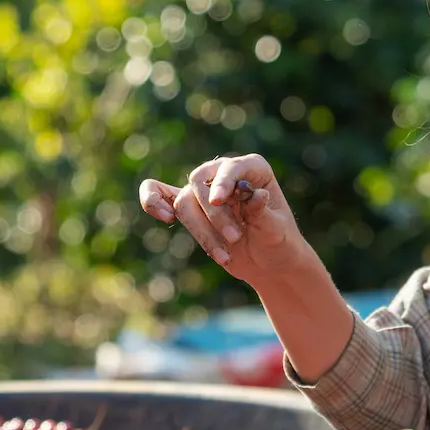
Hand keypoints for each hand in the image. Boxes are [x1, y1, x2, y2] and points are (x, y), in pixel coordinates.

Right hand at [138, 154, 308, 286]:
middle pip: (201, 182)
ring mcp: (205, 190)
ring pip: (184, 201)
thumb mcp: (277, 230)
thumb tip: (256, 194)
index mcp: (253, 169)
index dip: (223, 181)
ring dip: (201, 230)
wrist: (269, 262)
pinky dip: (151, 200)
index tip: (219, 200)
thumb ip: (263, 213)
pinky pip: (159, 194)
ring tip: (225, 256)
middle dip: (213, 214)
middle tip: (235, 238)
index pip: (231, 167)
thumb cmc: (278, 241)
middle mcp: (225, 174)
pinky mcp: (190, 208)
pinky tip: (162, 216)